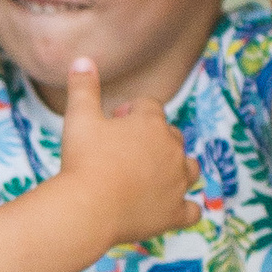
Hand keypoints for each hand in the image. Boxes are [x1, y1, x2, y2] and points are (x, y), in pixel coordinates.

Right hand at [56, 58, 199, 244]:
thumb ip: (84, 87)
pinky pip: (192, 210)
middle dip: (152, 138)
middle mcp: (172, 149)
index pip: (150, 106)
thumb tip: (84, 59)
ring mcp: (178, 182)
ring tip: (151, 174)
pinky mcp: (175, 212)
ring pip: (190, 167)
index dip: (130, 112)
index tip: (112, 122)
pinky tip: (170, 207)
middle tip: (121, 150)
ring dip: (176, 167)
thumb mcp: (79, 118)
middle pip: (171, 135)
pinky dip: (185, 207)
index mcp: (151, 123)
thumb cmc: (83, 161)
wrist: (88, 209)